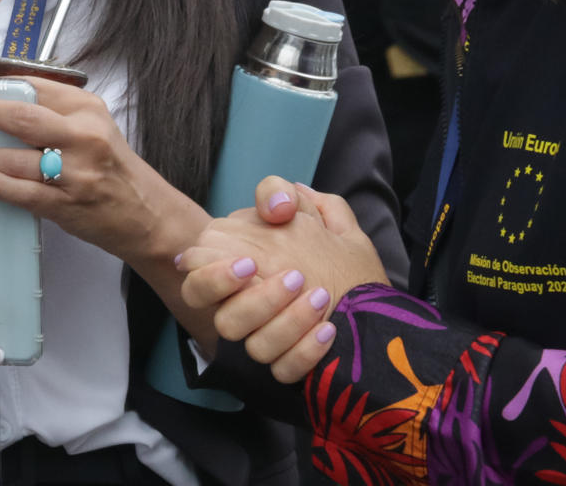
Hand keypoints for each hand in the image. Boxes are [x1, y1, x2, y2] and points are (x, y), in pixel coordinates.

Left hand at [0, 78, 202, 267]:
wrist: (148, 215)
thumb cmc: (112, 168)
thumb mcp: (93, 127)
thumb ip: (54, 112)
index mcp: (87, 110)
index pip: (35, 88)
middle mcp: (84, 137)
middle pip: (22, 118)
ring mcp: (76, 173)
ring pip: (16, 158)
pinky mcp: (68, 205)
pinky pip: (23, 193)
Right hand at [177, 178, 388, 382]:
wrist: (368, 294)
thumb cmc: (327, 249)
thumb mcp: (307, 210)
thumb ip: (278, 193)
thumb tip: (275, 206)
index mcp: (235, 273)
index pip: (197, 283)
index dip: (212, 277)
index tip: (248, 264)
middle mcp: (245, 310)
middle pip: (224, 322)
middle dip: (257, 302)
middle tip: (295, 277)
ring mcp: (268, 341)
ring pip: (256, 349)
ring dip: (288, 322)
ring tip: (320, 296)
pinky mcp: (290, 366)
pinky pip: (286, 371)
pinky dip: (307, 353)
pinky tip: (328, 330)